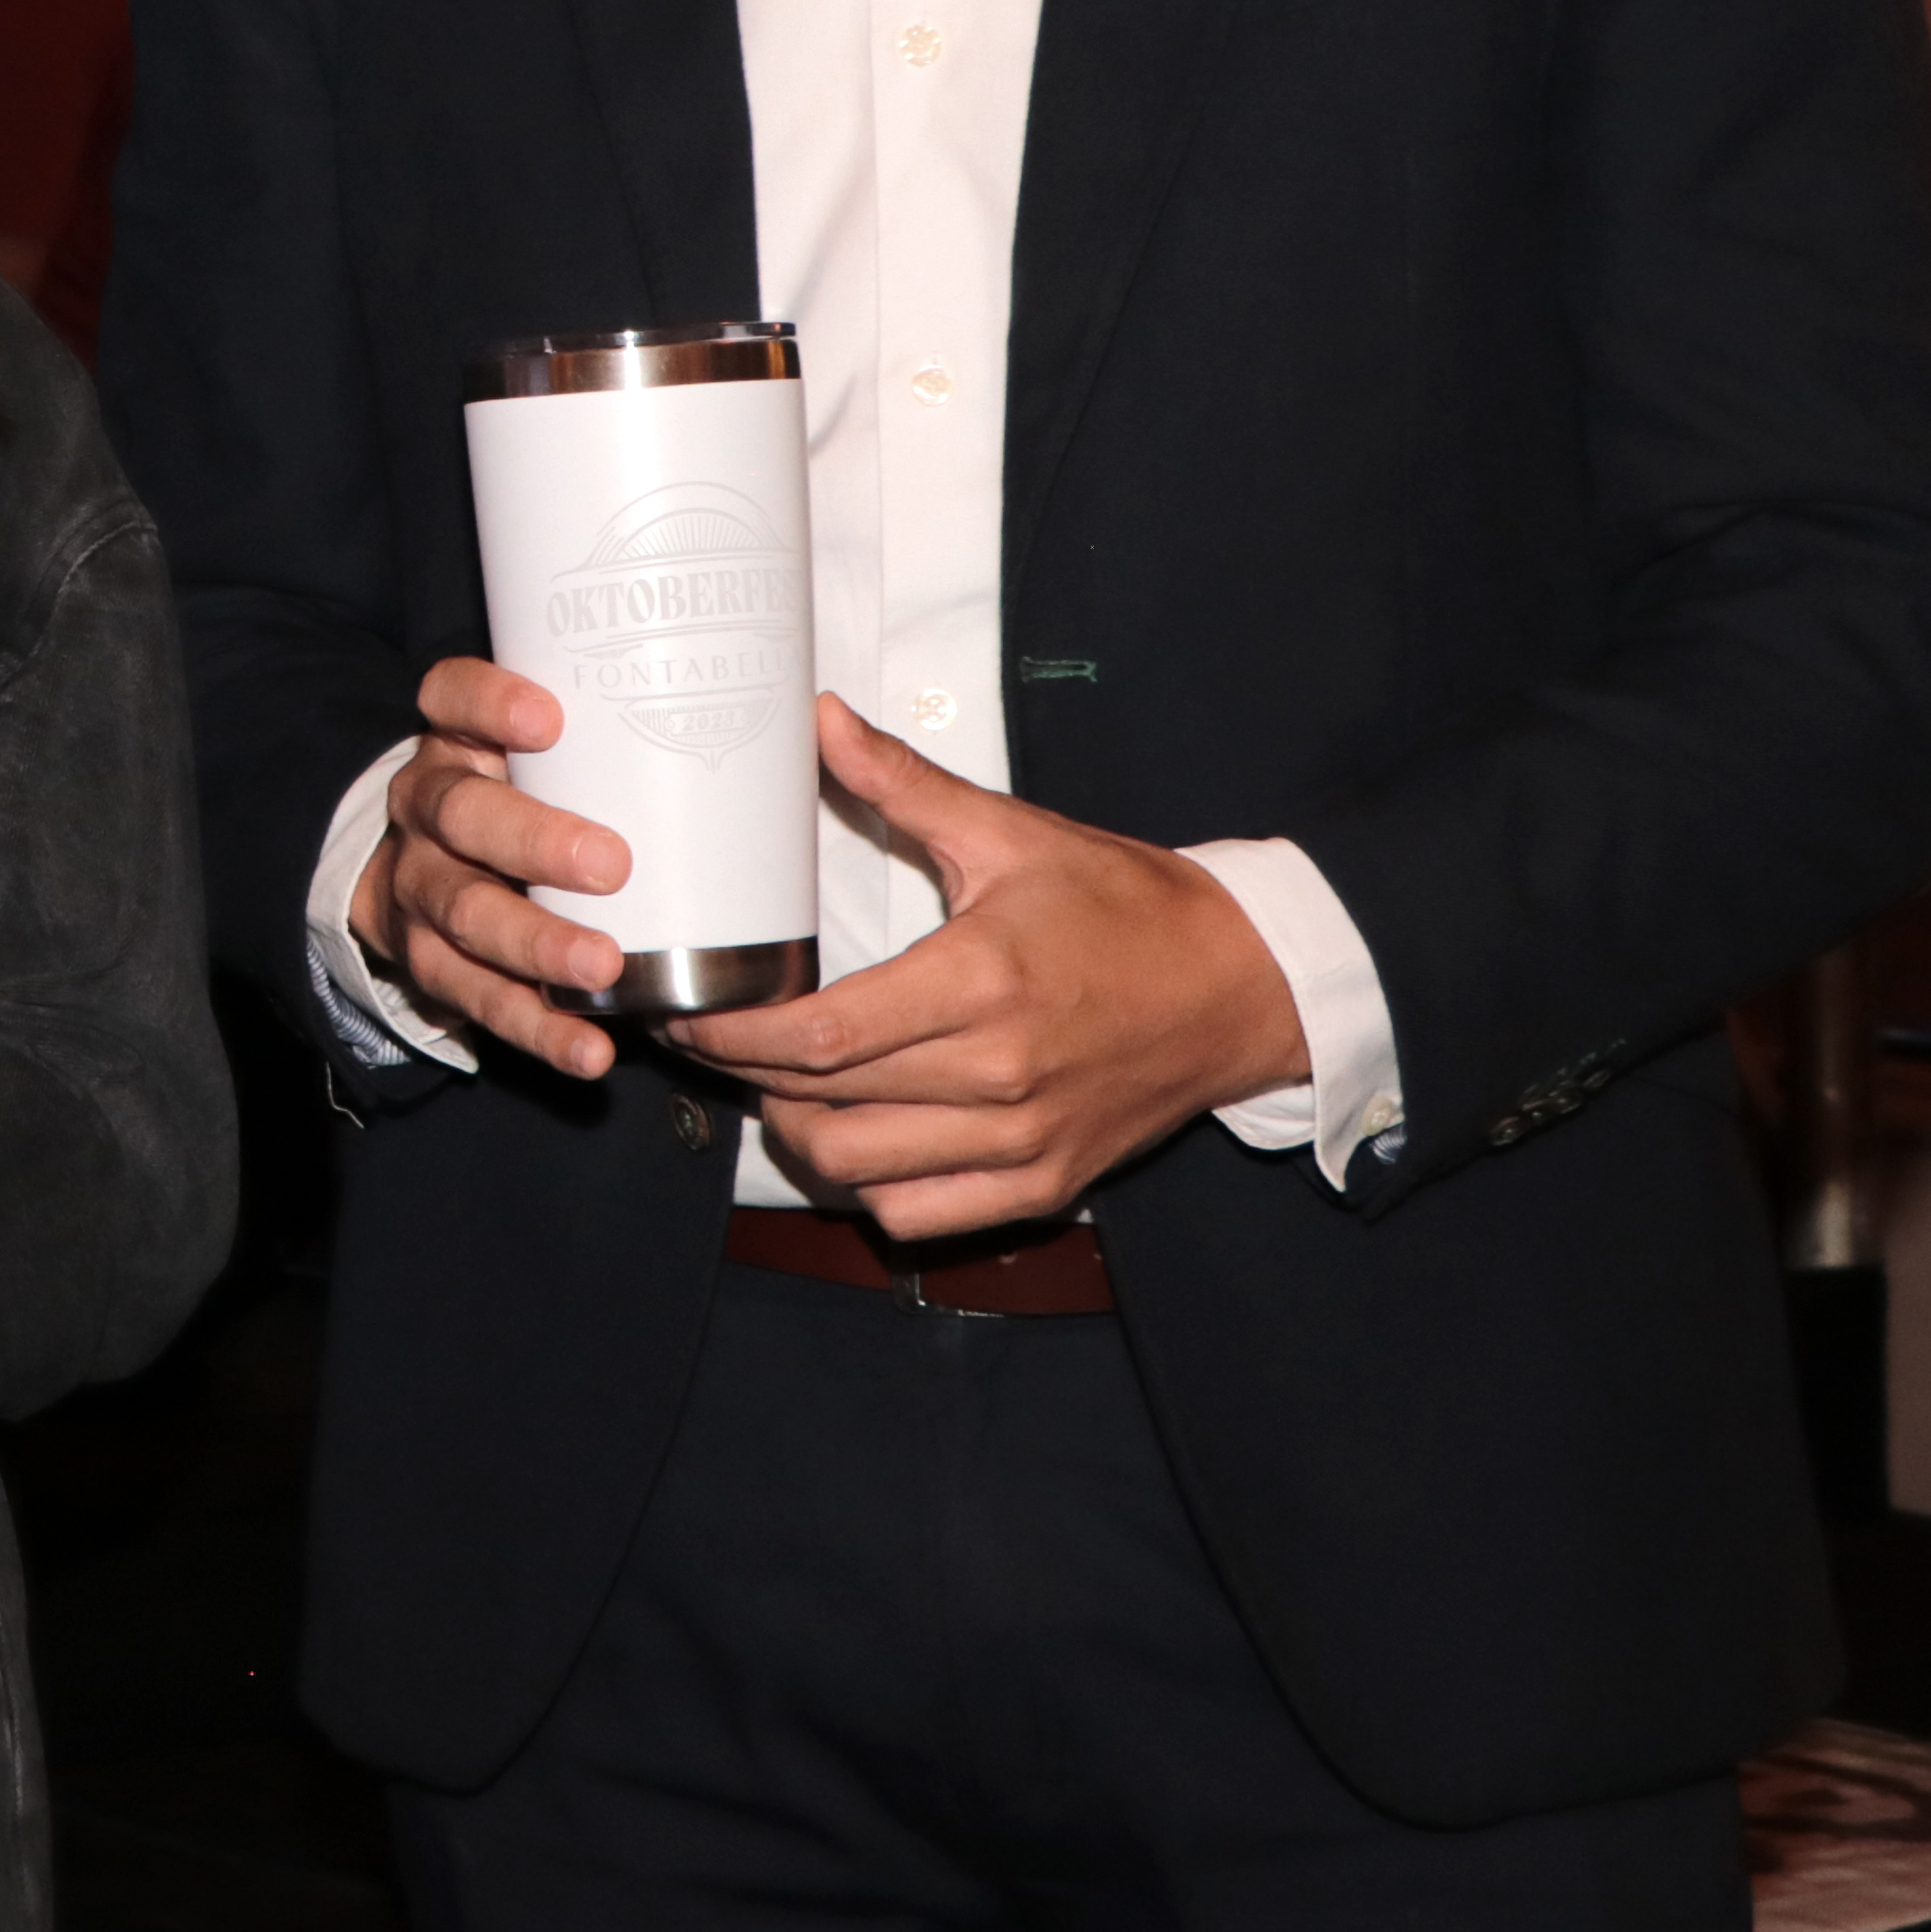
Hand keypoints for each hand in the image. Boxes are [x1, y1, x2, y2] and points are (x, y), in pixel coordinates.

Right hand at [348, 657, 639, 1081]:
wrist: (426, 876)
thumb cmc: (531, 802)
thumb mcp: (552, 757)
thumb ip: (634, 747)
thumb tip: (806, 722)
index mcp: (459, 740)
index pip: (451, 696)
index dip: (488, 703)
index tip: (549, 720)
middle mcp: (428, 806)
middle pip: (459, 813)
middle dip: (532, 840)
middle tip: (611, 866)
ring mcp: (420, 886)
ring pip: (462, 912)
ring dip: (534, 942)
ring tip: (603, 966)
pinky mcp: (428, 961)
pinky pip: (476, 999)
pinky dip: (536, 1028)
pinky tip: (590, 1051)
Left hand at [661, 698, 1308, 1237]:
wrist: (1243, 985)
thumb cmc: (1126, 906)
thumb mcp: (1011, 834)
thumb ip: (903, 782)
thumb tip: (819, 718)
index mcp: (979, 983)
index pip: (820, 1037)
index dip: (733, 1034)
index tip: (686, 1013)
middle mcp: (998, 1076)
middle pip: (823, 1103)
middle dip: (744, 1074)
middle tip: (710, 1037)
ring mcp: (1023, 1142)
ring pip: (859, 1169)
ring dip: (797, 1132)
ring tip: (776, 1083)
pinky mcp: (1046, 1183)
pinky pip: (920, 1213)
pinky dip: (870, 1184)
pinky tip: (856, 1132)